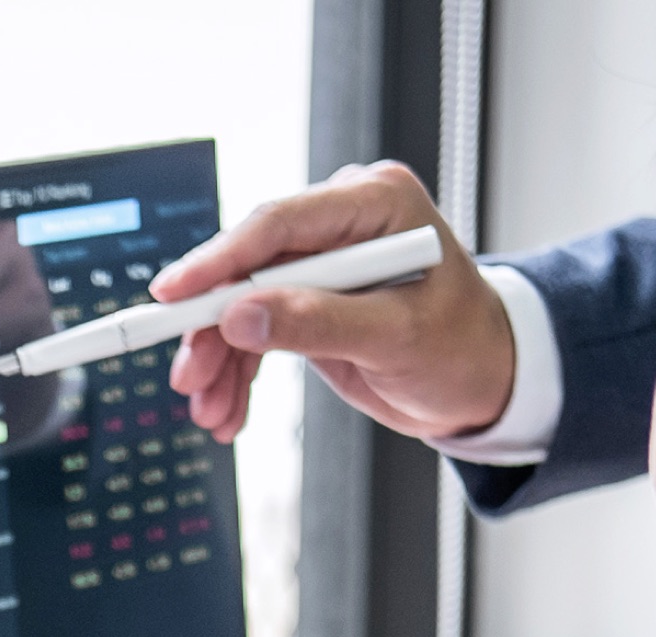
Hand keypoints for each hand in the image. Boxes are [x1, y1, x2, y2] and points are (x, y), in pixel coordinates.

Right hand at [158, 160, 514, 443]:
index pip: (279, 224)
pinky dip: (238, 370)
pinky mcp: (308, 296)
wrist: (483, 381)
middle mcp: (342, 222)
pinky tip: (230, 410)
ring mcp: (322, 259)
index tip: (172, 295)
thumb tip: (240, 316)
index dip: (219, 260)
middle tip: (189, 378)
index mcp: (375, 203)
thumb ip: (319, 323)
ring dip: (220, 360)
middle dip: (213, 329)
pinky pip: (255, 327)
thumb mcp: (397, 339)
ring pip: (242, 303)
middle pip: (249, 265)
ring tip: (212, 413)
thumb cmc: (463, 349)